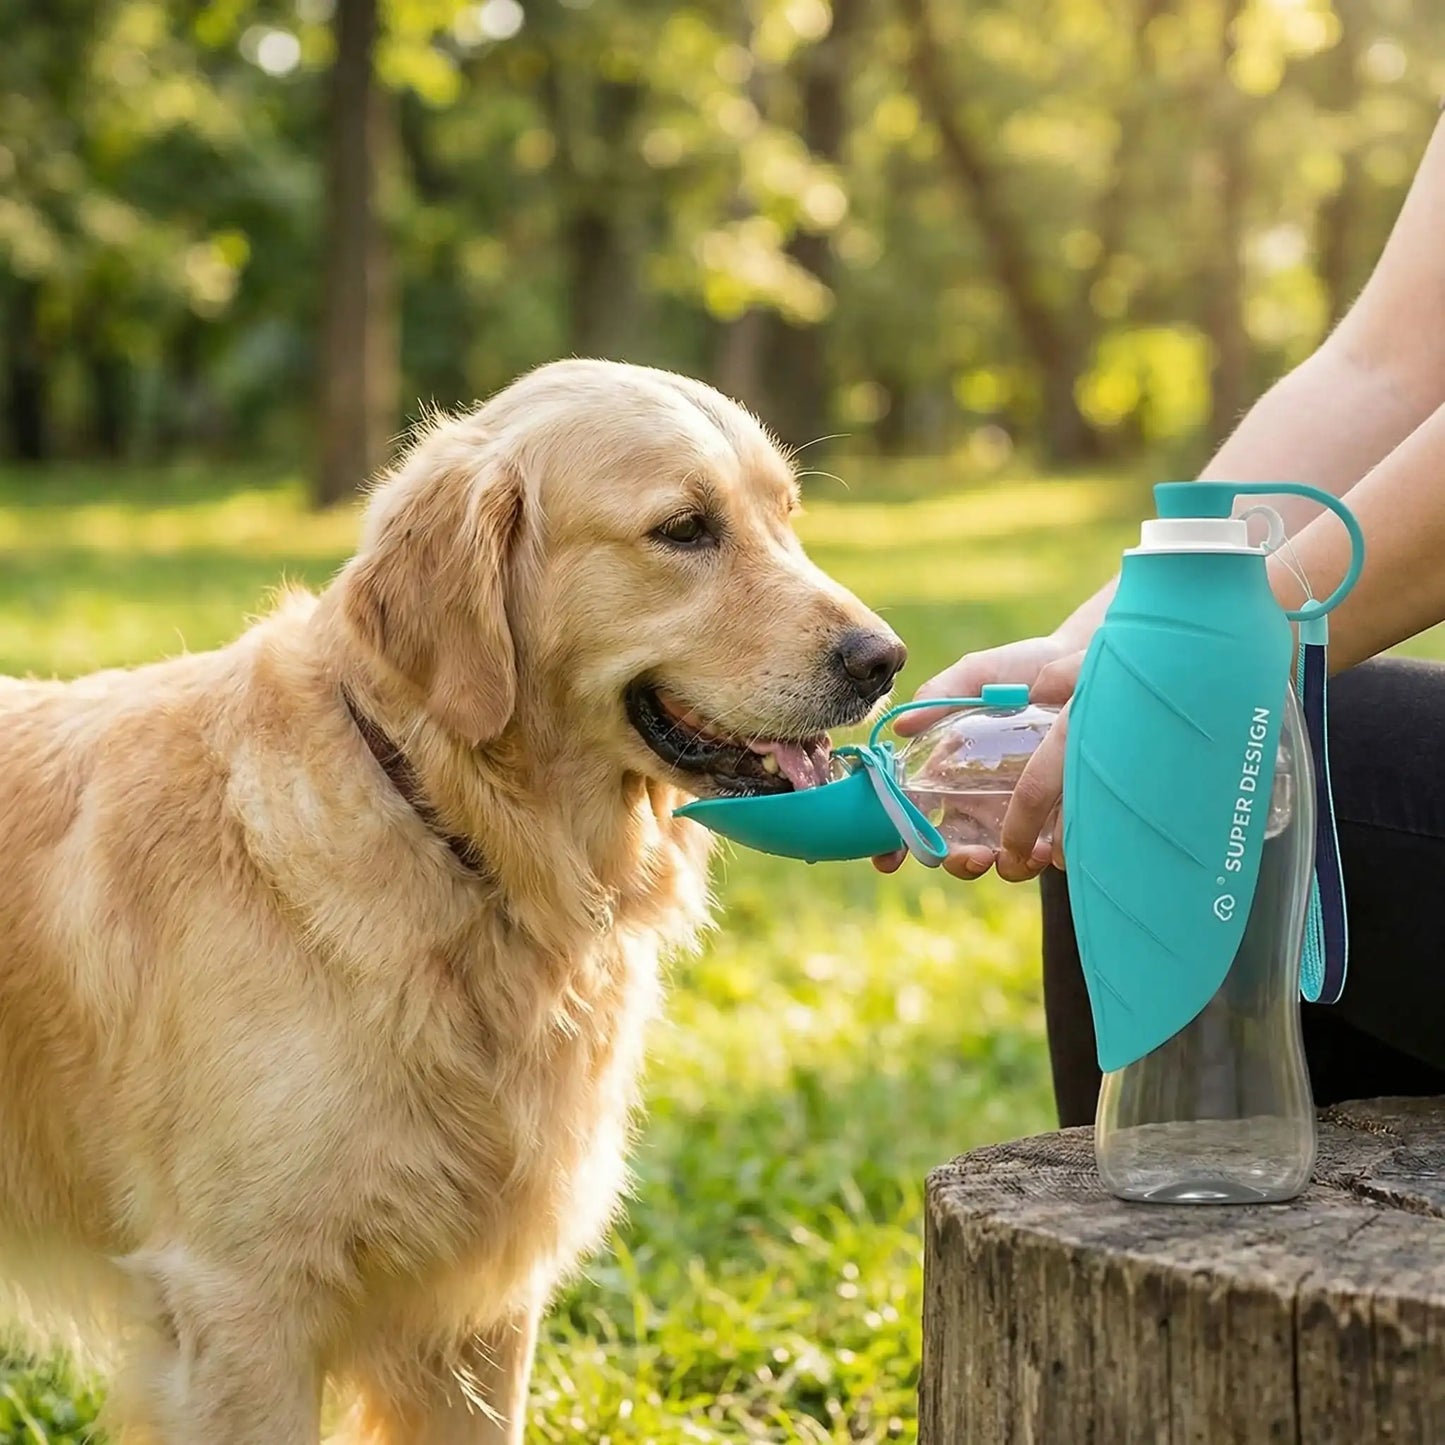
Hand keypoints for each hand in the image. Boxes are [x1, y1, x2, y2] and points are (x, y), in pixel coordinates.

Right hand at [872, 639, 1085, 879]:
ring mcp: (1013, 810)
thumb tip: (900, 726)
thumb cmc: (1022, 669)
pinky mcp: (1051, 814)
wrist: (1083, 665)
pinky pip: (1038, 850)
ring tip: (1018, 855)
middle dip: (957, 861)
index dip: (892, 842)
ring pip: (996, 858)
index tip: (888, 859)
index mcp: (945, 771)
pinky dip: (1037, 858)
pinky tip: (1046, 847)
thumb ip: (939, 695)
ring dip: (1001, 866)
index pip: (908, 812)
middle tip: (975, 856)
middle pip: (951, 847)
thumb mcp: (976, 675)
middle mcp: (974, 798)